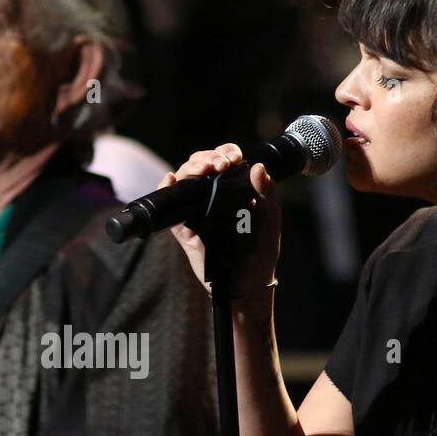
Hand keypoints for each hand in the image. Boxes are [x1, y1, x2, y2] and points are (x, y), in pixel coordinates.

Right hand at [164, 144, 282, 298]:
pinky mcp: (183, 229)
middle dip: (206, 157)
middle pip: (200, 166)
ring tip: (204, 169)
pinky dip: (166, 189)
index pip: (223, 161)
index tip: (233, 157)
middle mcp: (212, 197)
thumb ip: (267, 193)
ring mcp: (196, 212)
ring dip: (190, 168)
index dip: (224, 152)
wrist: (247, 283)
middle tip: (220, 164)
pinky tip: (172, 179)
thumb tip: (258, 167)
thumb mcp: (270, 220)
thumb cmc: (261, 252)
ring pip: (185, 180)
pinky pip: (169, 207)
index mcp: (233, 190)